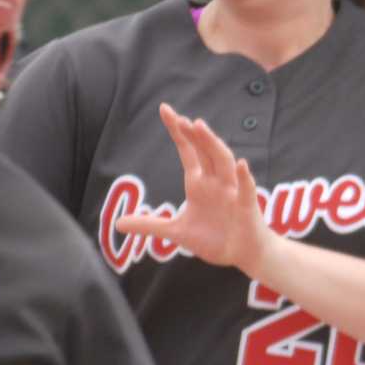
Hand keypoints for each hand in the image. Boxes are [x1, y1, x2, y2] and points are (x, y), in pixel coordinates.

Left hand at [112, 104, 273, 272]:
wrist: (243, 254)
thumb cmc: (215, 239)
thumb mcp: (176, 233)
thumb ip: (149, 225)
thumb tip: (118, 223)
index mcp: (199, 184)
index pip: (187, 151)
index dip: (177, 131)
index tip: (165, 109)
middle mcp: (216, 182)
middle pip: (205, 150)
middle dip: (193, 134)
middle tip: (179, 118)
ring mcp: (232, 191)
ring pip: (224, 162)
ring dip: (213, 144)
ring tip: (200, 127)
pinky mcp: (246, 206)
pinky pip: (246, 189)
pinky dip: (244, 177)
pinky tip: (242, 164)